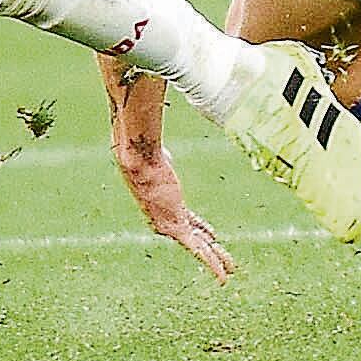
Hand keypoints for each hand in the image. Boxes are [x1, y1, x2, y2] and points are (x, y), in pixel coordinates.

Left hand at [106, 65, 234, 281]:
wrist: (133, 157)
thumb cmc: (139, 141)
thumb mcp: (152, 134)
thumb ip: (153, 114)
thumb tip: (149, 84)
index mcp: (161, 195)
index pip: (182, 213)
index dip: (195, 222)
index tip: (204, 229)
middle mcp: (164, 213)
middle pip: (191, 232)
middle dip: (207, 245)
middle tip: (218, 256)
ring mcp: (169, 223)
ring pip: (199, 245)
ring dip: (215, 259)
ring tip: (227, 275)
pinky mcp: (175, 228)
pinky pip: (199, 250)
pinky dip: (213, 264)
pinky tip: (223, 276)